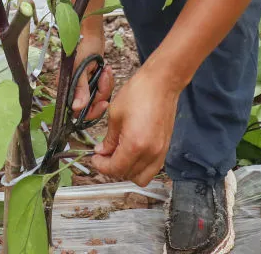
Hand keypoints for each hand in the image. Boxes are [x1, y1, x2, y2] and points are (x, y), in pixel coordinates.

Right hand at [70, 22, 113, 123]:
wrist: (92, 34)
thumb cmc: (83, 47)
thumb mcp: (81, 68)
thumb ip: (80, 88)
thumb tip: (76, 108)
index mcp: (67, 87)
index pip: (77, 111)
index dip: (90, 110)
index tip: (103, 103)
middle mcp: (74, 89)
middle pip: (90, 106)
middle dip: (101, 94)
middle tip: (104, 80)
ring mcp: (84, 86)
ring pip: (98, 97)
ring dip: (105, 85)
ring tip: (105, 70)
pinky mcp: (92, 81)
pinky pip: (102, 89)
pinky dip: (107, 81)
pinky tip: (106, 69)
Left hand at [91, 64, 179, 185]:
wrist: (162, 82)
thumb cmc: (139, 92)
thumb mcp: (115, 113)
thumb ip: (108, 138)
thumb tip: (102, 152)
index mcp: (134, 145)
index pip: (115, 169)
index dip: (101, 166)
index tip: (95, 158)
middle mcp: (150, 153)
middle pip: (127, 175)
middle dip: (112, 168)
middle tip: (104, 154)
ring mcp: (160, 152)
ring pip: (141, 178)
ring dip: (128, 171)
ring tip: (118, 155)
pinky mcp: (165, 148)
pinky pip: (152, 169)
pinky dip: (140, 167)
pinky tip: (132, 152)